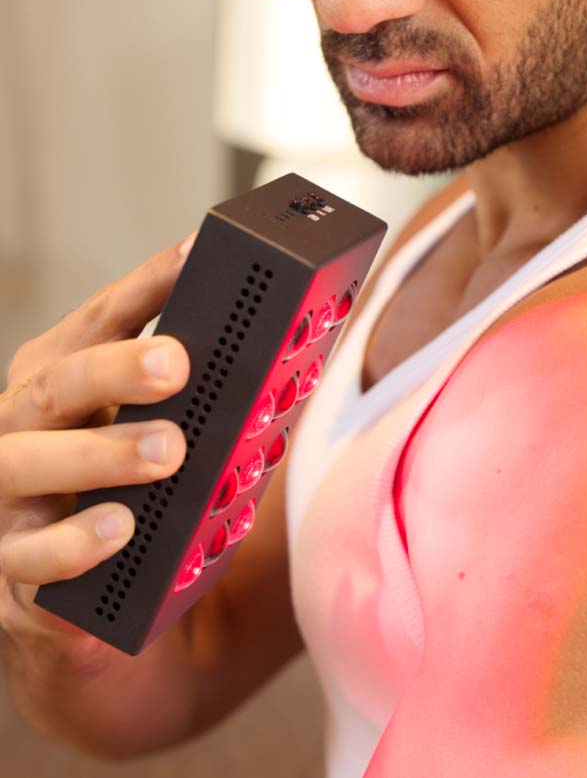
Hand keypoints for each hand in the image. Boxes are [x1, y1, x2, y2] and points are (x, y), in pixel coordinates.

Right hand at [0, 232, 194, 661]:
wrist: (78, 606)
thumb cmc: (125, 498)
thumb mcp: (159, 437)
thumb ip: (200, 403)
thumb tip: (285, 360)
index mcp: (62, 380)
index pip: (101, 320)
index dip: (149, 284)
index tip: (201, 253)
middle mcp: (21, 426)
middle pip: (58, 382)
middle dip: (117, 368)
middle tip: (177, 364)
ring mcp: (6, 495)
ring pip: (29, 461)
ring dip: (103, 452)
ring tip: (169, 450)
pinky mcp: (9, 564)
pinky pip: (31, 556)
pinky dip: (76, 542)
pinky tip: (120, 529)